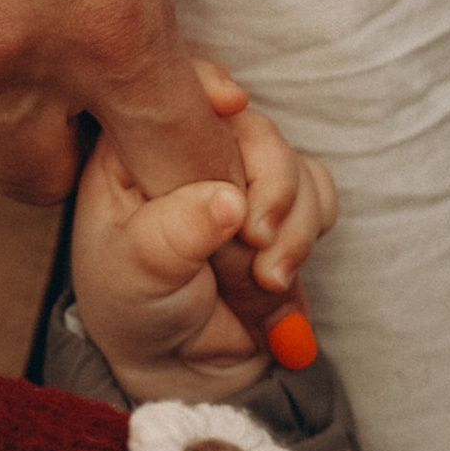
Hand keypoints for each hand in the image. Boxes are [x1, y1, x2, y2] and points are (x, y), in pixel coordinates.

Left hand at [74, 64, 339, 402]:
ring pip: (291, 160)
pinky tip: (279, 278)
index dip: (207, 86)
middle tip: (255, 243)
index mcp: (132, 149)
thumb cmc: (136, 310)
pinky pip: (317, 192)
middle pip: (250, 125)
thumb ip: (174, 236)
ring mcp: (239, 175)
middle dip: (267, 186)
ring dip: (292, 223)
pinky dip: (309, 231)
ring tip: (265, 281)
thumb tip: (227, 199)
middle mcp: (189, 151)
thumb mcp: (137, 275)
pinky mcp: (280, 205)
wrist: (180, 364)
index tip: (230, 104)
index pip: (169, 87)